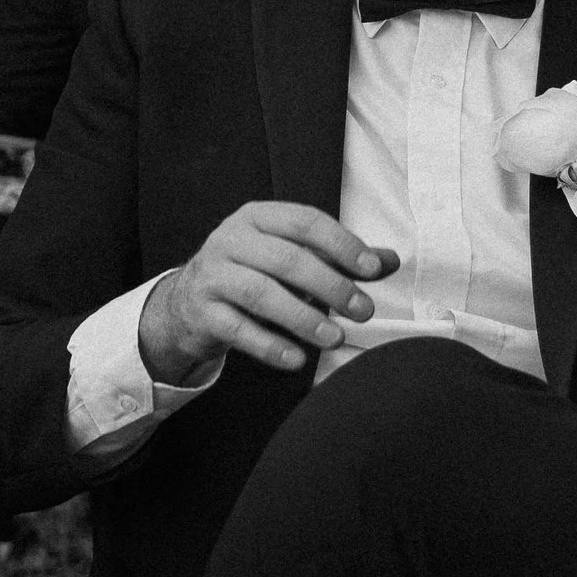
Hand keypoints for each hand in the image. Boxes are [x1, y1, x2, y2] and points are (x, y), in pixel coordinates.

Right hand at [136, 203, 398, 380]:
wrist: (187, 302)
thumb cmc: (252, 273)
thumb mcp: (291, 257)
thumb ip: (338, 258)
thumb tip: (388, 261)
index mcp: (257, 217)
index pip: (305, 222)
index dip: (341, 244)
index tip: (372, 270)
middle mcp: (231, 240)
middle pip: (286, 259)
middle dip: (331, 286)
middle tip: (363, 311)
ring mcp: (212, 275)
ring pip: (261, 294)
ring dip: (303, 318)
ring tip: (335, 338)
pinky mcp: (202, 312)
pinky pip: (238, 330)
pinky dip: (270, 346)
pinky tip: (297, 359)